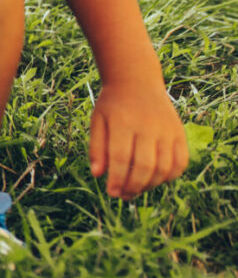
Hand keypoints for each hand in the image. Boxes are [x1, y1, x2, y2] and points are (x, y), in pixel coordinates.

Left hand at [89, 82, 186, 196]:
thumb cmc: (112, 105)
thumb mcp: (98, 121)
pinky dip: (171, 176)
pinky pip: (181, 162)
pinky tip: (156, 180)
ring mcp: (167, 130)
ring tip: (137, 189)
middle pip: (145, 166)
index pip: (122, 159)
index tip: (112, 193)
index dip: (118, 180)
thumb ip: (97, 148)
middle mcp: (148, 127)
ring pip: (164, 167)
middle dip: (134, 186)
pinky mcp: (179, 132)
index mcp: (123, 123)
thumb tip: (98, 175)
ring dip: (151, 185)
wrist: (136, 81)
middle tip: (124, 196)